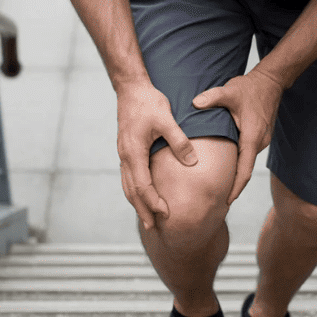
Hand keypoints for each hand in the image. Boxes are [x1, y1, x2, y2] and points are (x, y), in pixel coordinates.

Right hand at [116, 82, 196, 229]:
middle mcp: (125, 156)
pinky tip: (142, 195)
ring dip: (137, 202)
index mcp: (134, 152)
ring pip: (128, 185)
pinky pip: (129, 176)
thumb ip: (179, 141)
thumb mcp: (167, 119)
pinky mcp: (126, 150)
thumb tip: (192, 163)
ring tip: (147, 218)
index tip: (165, 213)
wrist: (131, 88)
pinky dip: (135, 190)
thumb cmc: (148, 102)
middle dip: (143, 209)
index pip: (142, 185)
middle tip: (153, 228)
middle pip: (132, 190)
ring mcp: (124, 153)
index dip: (153, 201)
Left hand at [192, 69, 283, 203]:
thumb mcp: (230, 91)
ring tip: (219, 186)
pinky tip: (226, 166)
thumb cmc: (250, 88)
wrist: (270, 81)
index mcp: (251, 137)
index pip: (245, 170)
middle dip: (233, 185)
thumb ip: (212, 98)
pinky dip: (238, 163)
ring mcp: (261, 140)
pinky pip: (248, 154)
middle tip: (216, 199)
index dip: (236, 187)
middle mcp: (259, 142)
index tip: (227, 201)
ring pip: (247, 162)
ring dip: (236, 174)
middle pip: (246, 170)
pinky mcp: (260, 137)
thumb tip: (194, 103)